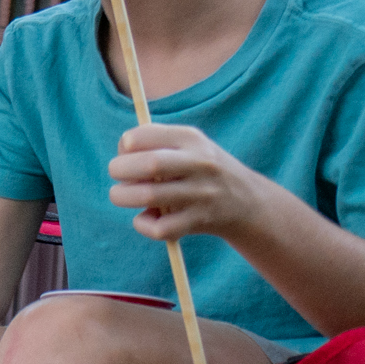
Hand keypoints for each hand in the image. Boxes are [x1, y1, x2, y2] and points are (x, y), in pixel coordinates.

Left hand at [106, 121, 260, 243]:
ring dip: (123, 196)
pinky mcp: (199, 221)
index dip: (125, 145)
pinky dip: (142, 224)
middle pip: (150, 164)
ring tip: (123, 195)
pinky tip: (146, 218)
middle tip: (117, 174)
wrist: (247, 201)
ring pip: (149, 196)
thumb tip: (122, 150)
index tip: (126, 154)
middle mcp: (199, 163)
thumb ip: (154, 141)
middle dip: (119, 169)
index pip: (143, 136)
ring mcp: (201, 194)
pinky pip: (160, 227)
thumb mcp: (188, 144)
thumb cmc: (202, 169)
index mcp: (191, 139)